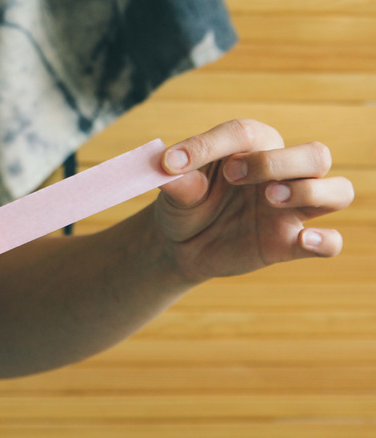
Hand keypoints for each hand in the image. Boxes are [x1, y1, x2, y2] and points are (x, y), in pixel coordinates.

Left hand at [155, 119, 354, 281]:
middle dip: (278, 162)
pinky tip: (305, 240)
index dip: (209, 144)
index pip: (245, 133)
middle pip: (314, 155)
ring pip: (337, 191)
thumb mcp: (175, 191)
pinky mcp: (290, 242)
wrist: (181, 243)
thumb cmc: (185, 202)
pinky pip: (330, 242)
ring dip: (310, 192)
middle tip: (233, 176)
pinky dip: (326, 241)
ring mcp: (290, 208)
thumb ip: (177, 179)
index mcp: (251, 146)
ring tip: (271, 199)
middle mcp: (280, 172)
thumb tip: (166, 168)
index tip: (171, 163)